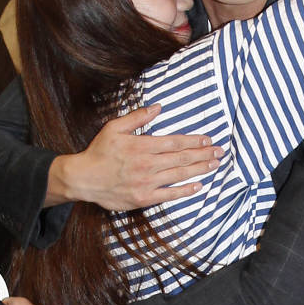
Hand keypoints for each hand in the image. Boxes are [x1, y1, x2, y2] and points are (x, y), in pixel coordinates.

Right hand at [48, 103, 224, 210]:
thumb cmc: (99, 152)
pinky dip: (186, 190)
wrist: (84, 178)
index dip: (194, 141)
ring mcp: (147, 182)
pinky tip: (198, 185)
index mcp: (142, 146)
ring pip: (179, 175)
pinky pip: (170, 194)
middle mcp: (147, 164)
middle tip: (219, 152)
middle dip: (203, 154)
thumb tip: (158, 107)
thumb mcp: (114, 128)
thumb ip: (138, 117)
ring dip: (200, 169)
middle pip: (182, 158)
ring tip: (214, 164)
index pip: (175, 142)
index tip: (207, 139)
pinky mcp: (144, 198)